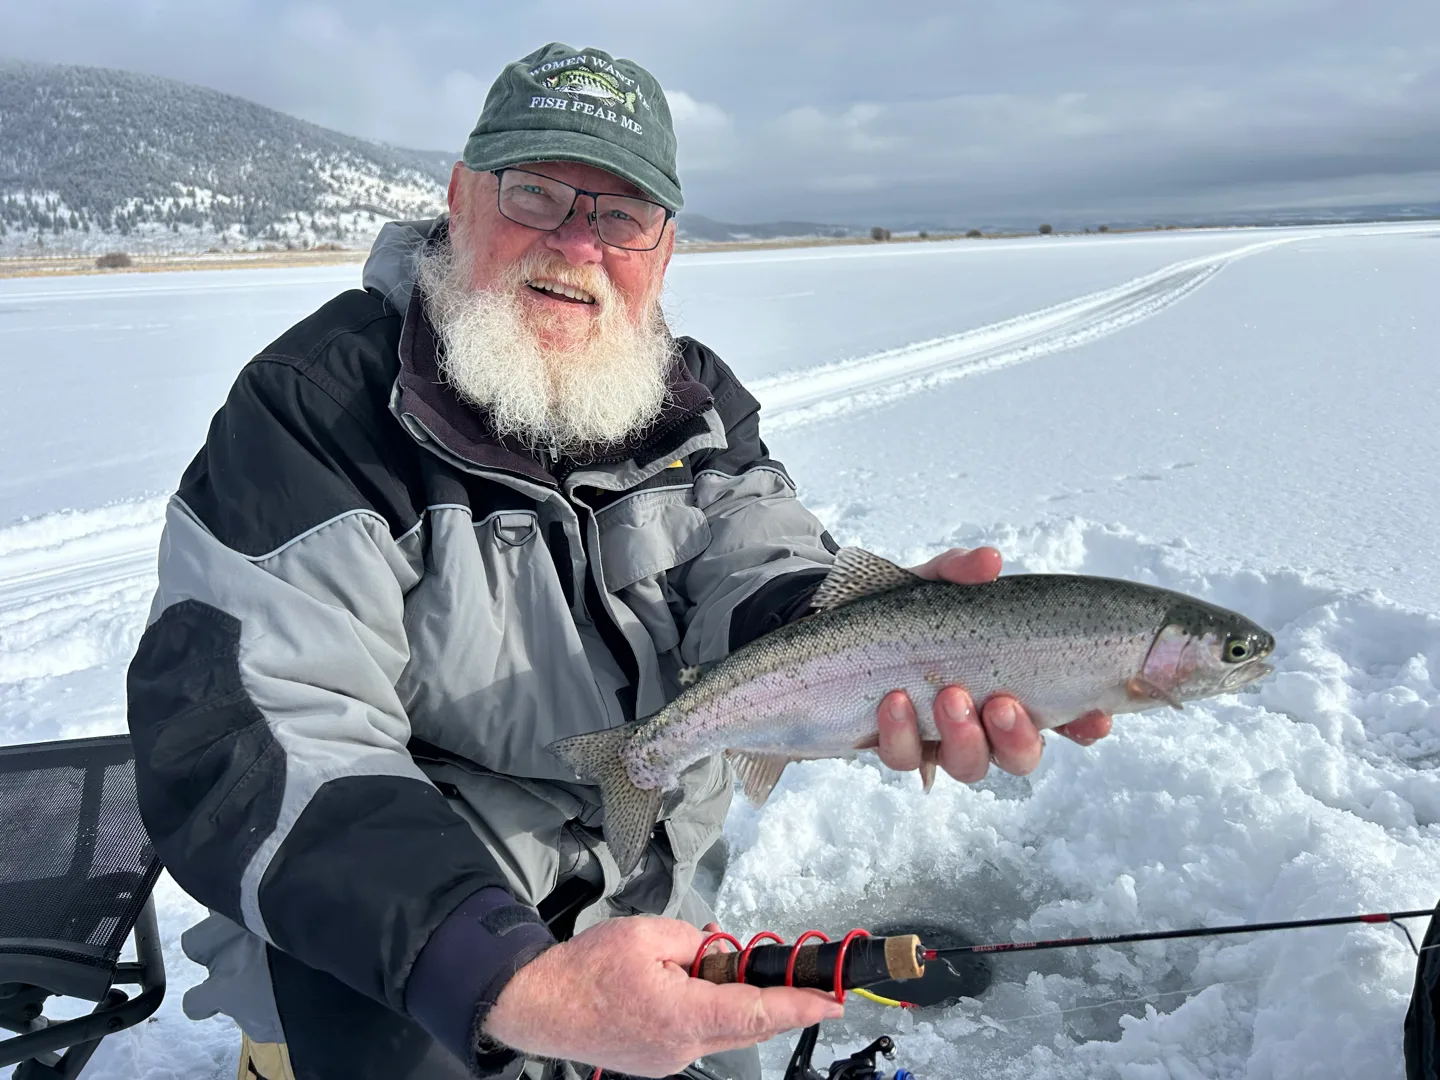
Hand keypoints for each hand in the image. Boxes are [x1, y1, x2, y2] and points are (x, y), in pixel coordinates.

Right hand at [482, 915, 841, 1076]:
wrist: (537, 1006)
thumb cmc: (585, 969)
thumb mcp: (645, 933)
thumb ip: (692, 941)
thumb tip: (717, 953)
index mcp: (682, 1015)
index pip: (756, 1012)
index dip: (799, 1007)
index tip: (831, 1002)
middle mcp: (681, 1047)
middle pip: (749, 1029)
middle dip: (783, 1009)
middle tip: (814, 992)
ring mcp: (669, 1060)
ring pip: (726, 1035)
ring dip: (746, 1011)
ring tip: (755, 981)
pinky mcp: (657, 1061)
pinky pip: (700, 1037)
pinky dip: (715, 1016)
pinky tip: (704, 990)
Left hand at [875, 547, 1112, 785]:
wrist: (830, 627)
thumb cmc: (898, 606)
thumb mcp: (931, 580)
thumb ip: (961, 570)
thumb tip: (990, 562)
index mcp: (1011, 682)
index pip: (1065, 714)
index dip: (1085, 723)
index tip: (1093, 716)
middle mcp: (982, 720)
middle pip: (1021, 756)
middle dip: (1018, 738)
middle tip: (1002, 704)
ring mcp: (940, 739)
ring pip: (969, 765)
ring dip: (964, 737)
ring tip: (947, 697)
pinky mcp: (897, 746)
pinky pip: (905, 757)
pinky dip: (902, 732)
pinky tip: (892, 701)